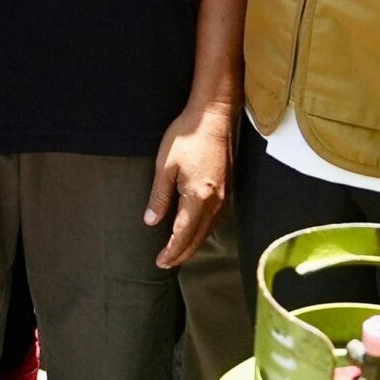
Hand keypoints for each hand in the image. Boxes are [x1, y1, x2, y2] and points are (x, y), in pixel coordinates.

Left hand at [145, 99, 234, 267]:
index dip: (171, 251)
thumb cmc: (187, 136)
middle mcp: (215, 202)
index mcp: (198, 198)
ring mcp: (224, 195)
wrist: (214, 115)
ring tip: (179, 251)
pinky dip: (204, 231)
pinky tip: (196, 230)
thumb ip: (159, 196)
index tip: (160, 261)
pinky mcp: (228, 188)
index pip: (183, 235)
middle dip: (182, 253)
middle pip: (199, 238)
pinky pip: (216, 219)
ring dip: (194, 244)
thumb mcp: (165, 165)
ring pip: (209, 230)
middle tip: (167, 263)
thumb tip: (152, 221)